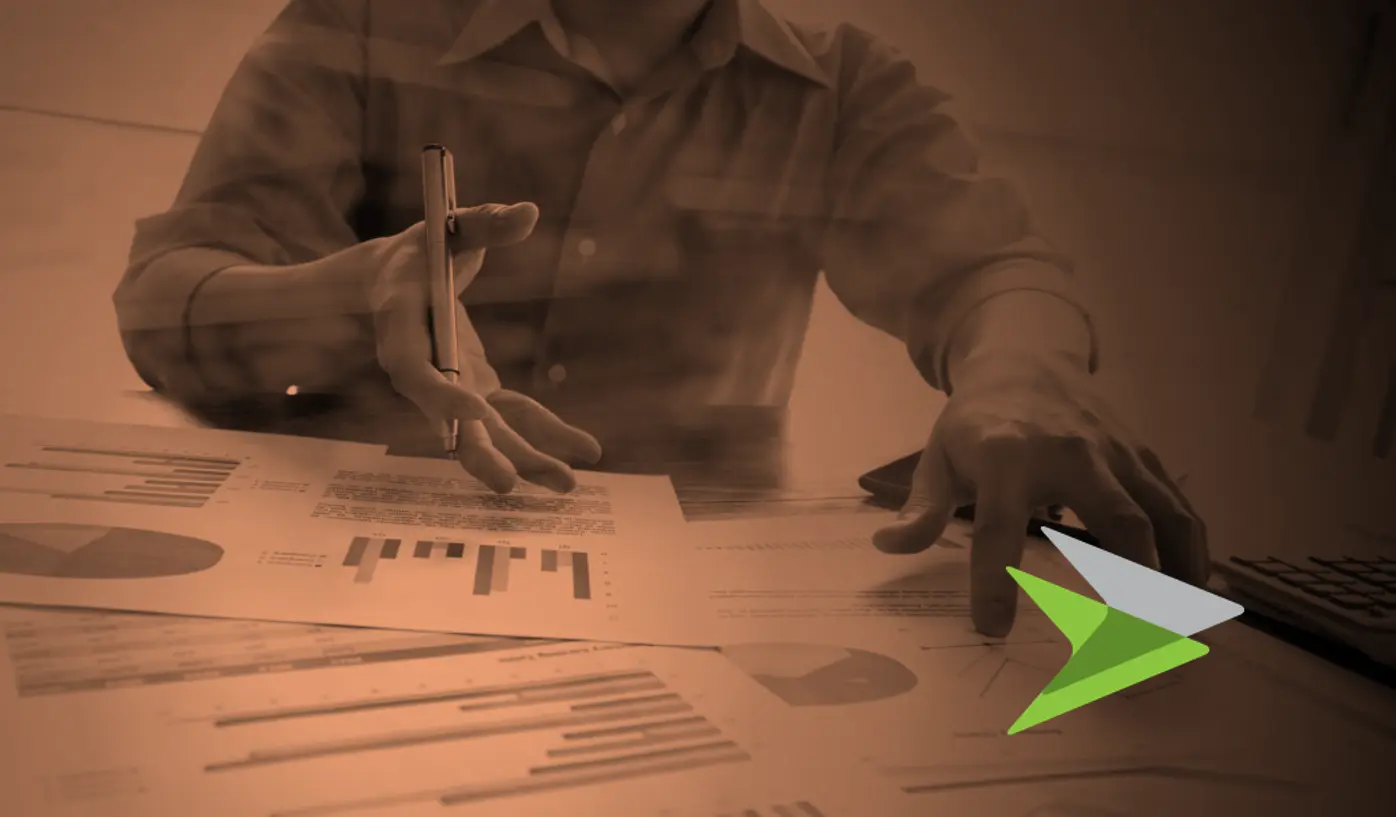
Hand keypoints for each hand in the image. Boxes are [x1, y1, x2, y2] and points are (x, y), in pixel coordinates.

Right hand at [360, 201, 601, 492]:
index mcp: (400, 325)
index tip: (478, 410)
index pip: (414, 370)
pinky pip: (513, 416)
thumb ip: (486, 222)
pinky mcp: (477, 389)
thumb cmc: (424, 247)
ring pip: (486, 433)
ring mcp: (451, 386)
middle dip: (480, 454)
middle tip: (509, 484)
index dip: (442, 395)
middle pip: (447, 422)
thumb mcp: (450, 226)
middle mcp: (422, 369)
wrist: (396, 276)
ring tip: (567, 484)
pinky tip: (585, 451)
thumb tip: (528, 212)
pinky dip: (546, 433)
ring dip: (524, 458)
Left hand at [871, 351, 1207, 636]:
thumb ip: (922, 508)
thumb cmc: (976, 421)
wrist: (1024, 358)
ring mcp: (1116, 453)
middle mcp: (1071, 454)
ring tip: (1183, 631)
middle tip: (1137, 645)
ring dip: (1179, 575)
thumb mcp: (937, 457)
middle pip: (1118, 522)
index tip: (992, 628)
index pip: (999, 528)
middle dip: (1135, 585)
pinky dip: (1193, 551)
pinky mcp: (1143, 456)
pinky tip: (1194, 593)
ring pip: (1164, 516)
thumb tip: (887, 546)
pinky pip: (1177, 506)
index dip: (995, 580)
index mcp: (1006, 458)